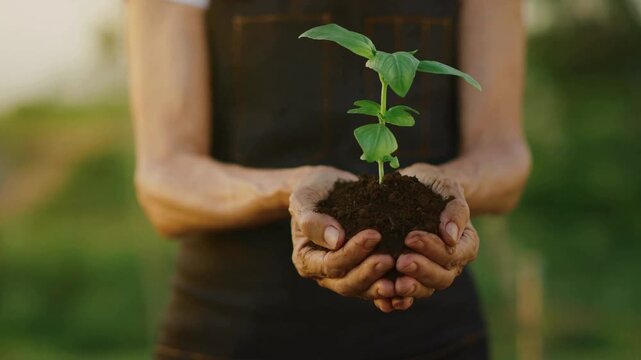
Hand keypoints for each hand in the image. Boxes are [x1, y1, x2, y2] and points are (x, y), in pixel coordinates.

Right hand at [289, 166, 395, 303]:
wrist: (327, 189)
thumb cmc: (313, 191)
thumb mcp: (305, 199)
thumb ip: (313, 220)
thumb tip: (336, 240)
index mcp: (307, 260)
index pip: (330, 264)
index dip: (352, 253)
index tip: (373, 235)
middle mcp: (325, 275)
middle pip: (348, 284)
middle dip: (370, 273)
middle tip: (391, 258)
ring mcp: (346, 276)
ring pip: (365, 290)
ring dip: (384, 286)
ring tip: (404, 277)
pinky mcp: (365, 272)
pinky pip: (378, 287)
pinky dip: (394, 292)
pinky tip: (411, 286)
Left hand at [394, 163, 479, 299]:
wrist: (420, 190)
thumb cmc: (436, 187)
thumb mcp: (447, 188)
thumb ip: (454, 210)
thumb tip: (450, 236)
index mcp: (465, 244)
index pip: (453, 254)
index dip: (433, 249)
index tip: (411, 237)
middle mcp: (451, 264)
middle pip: (441, 277)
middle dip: (421, 270)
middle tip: (401, 261)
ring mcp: (431, 273)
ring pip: (425, 289)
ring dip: (409, 289)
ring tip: (392, 285)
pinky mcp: (411, 278)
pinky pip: (406, 295)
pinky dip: (395, 299)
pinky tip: (383, 299)